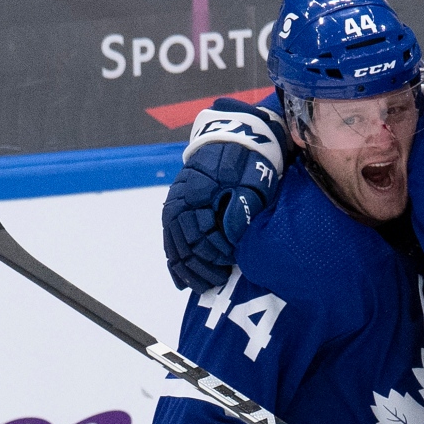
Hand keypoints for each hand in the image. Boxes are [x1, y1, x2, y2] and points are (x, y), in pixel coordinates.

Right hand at [163, 98, 287, 291]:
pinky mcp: (177, 207)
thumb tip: (231, 238)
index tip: (233, 262)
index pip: (202, 234)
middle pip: (185, 244)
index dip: (217, 253)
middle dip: (202, 266)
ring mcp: (175, 204)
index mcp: (198, 194)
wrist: (235, 137)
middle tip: (221, 281)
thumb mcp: (253, 182)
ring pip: (175, 245)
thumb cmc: (249, 161)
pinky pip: (171, 240)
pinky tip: (182, 280)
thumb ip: (242, 209)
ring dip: (189, 268)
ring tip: (205, 286)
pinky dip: (176, 261)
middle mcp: (180, 200)